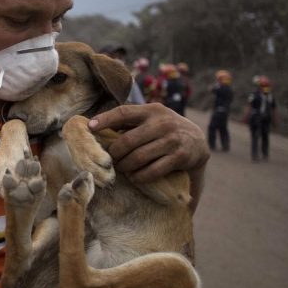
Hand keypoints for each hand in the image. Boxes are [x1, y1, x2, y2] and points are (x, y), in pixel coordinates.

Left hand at [88, 103, 209, 182]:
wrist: (198, 142)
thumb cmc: (164, 131)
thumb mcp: (151, 120)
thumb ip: (130, 122)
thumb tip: (95, 128)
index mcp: (152, 110)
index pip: (124, 112)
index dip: (105, 119)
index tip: (90, 127)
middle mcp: (162, 122)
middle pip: (127, 140)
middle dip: (115, 153)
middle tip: (110, 160)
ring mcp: (172, 139)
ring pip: (138, 157)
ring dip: (125, 167)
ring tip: (122, 169)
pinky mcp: (180, 156)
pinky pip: (153, 170)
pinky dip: (140, 176)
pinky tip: (135, 177)